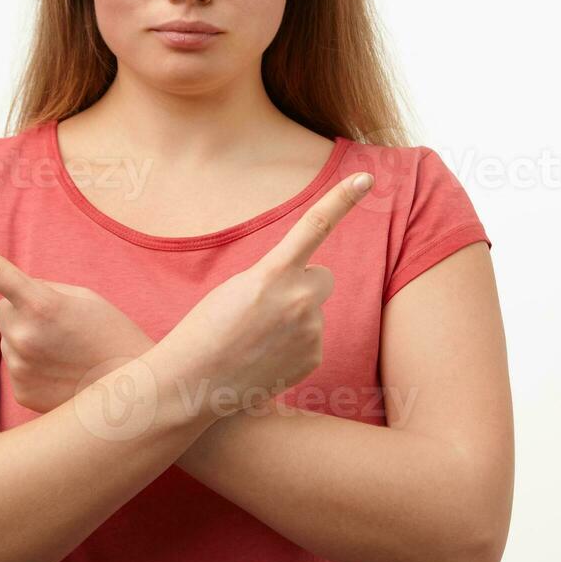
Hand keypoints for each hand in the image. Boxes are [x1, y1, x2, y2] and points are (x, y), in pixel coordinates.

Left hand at [0, 224, 152, 413]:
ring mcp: (18, 366)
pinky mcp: (20, 391)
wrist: (132, 391)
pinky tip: (61, 372)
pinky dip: (34, 365)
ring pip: (11, 339)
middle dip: (24, 311)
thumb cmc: (112, 335)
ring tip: (67, 353)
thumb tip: (10, 301)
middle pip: (5, 309)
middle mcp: (22, 335)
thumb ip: (42, 291)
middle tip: (62, 327)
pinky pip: (16, 365)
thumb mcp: (84, 298)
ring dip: (30, 340)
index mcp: (41, 302)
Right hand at [152, 170, 373, 416]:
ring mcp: (311, 331)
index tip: (366, 178)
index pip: (315, 226)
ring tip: (258, 339)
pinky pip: (312, 340)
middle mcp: (300, 299)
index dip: (342, 199)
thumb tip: (306, 289)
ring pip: (314, 311)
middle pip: (322, 277)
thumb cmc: (205, 330)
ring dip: (295, 319)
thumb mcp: (235, 288)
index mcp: (273, 273)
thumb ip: (275, 278)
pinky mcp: (315, 358)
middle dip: (305, 285)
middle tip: (269, 306)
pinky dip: (294, 345)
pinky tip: (265, 356)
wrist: (194, 383)